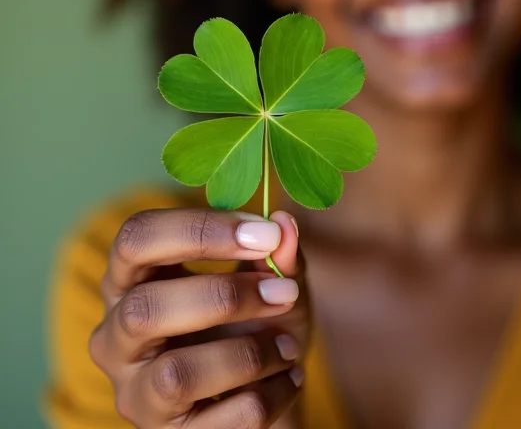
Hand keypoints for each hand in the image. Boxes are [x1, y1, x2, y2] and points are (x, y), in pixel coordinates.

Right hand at [89, 207, 308, 427]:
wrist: (261, 392)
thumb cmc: (254, 321)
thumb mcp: (272, 280)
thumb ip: (277, 252)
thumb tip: (284, 224)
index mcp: (133, 278)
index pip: (137, 238)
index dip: (199, 229)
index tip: (265, 233)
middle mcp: (116, 335)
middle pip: (144, 308)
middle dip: (226, 296)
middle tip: (285, 293)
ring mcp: (135, 393)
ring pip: (175, 375)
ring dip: (249, 355)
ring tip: (289, 346)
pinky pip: (215, 422)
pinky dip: (268, 396)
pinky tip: (289, 378)